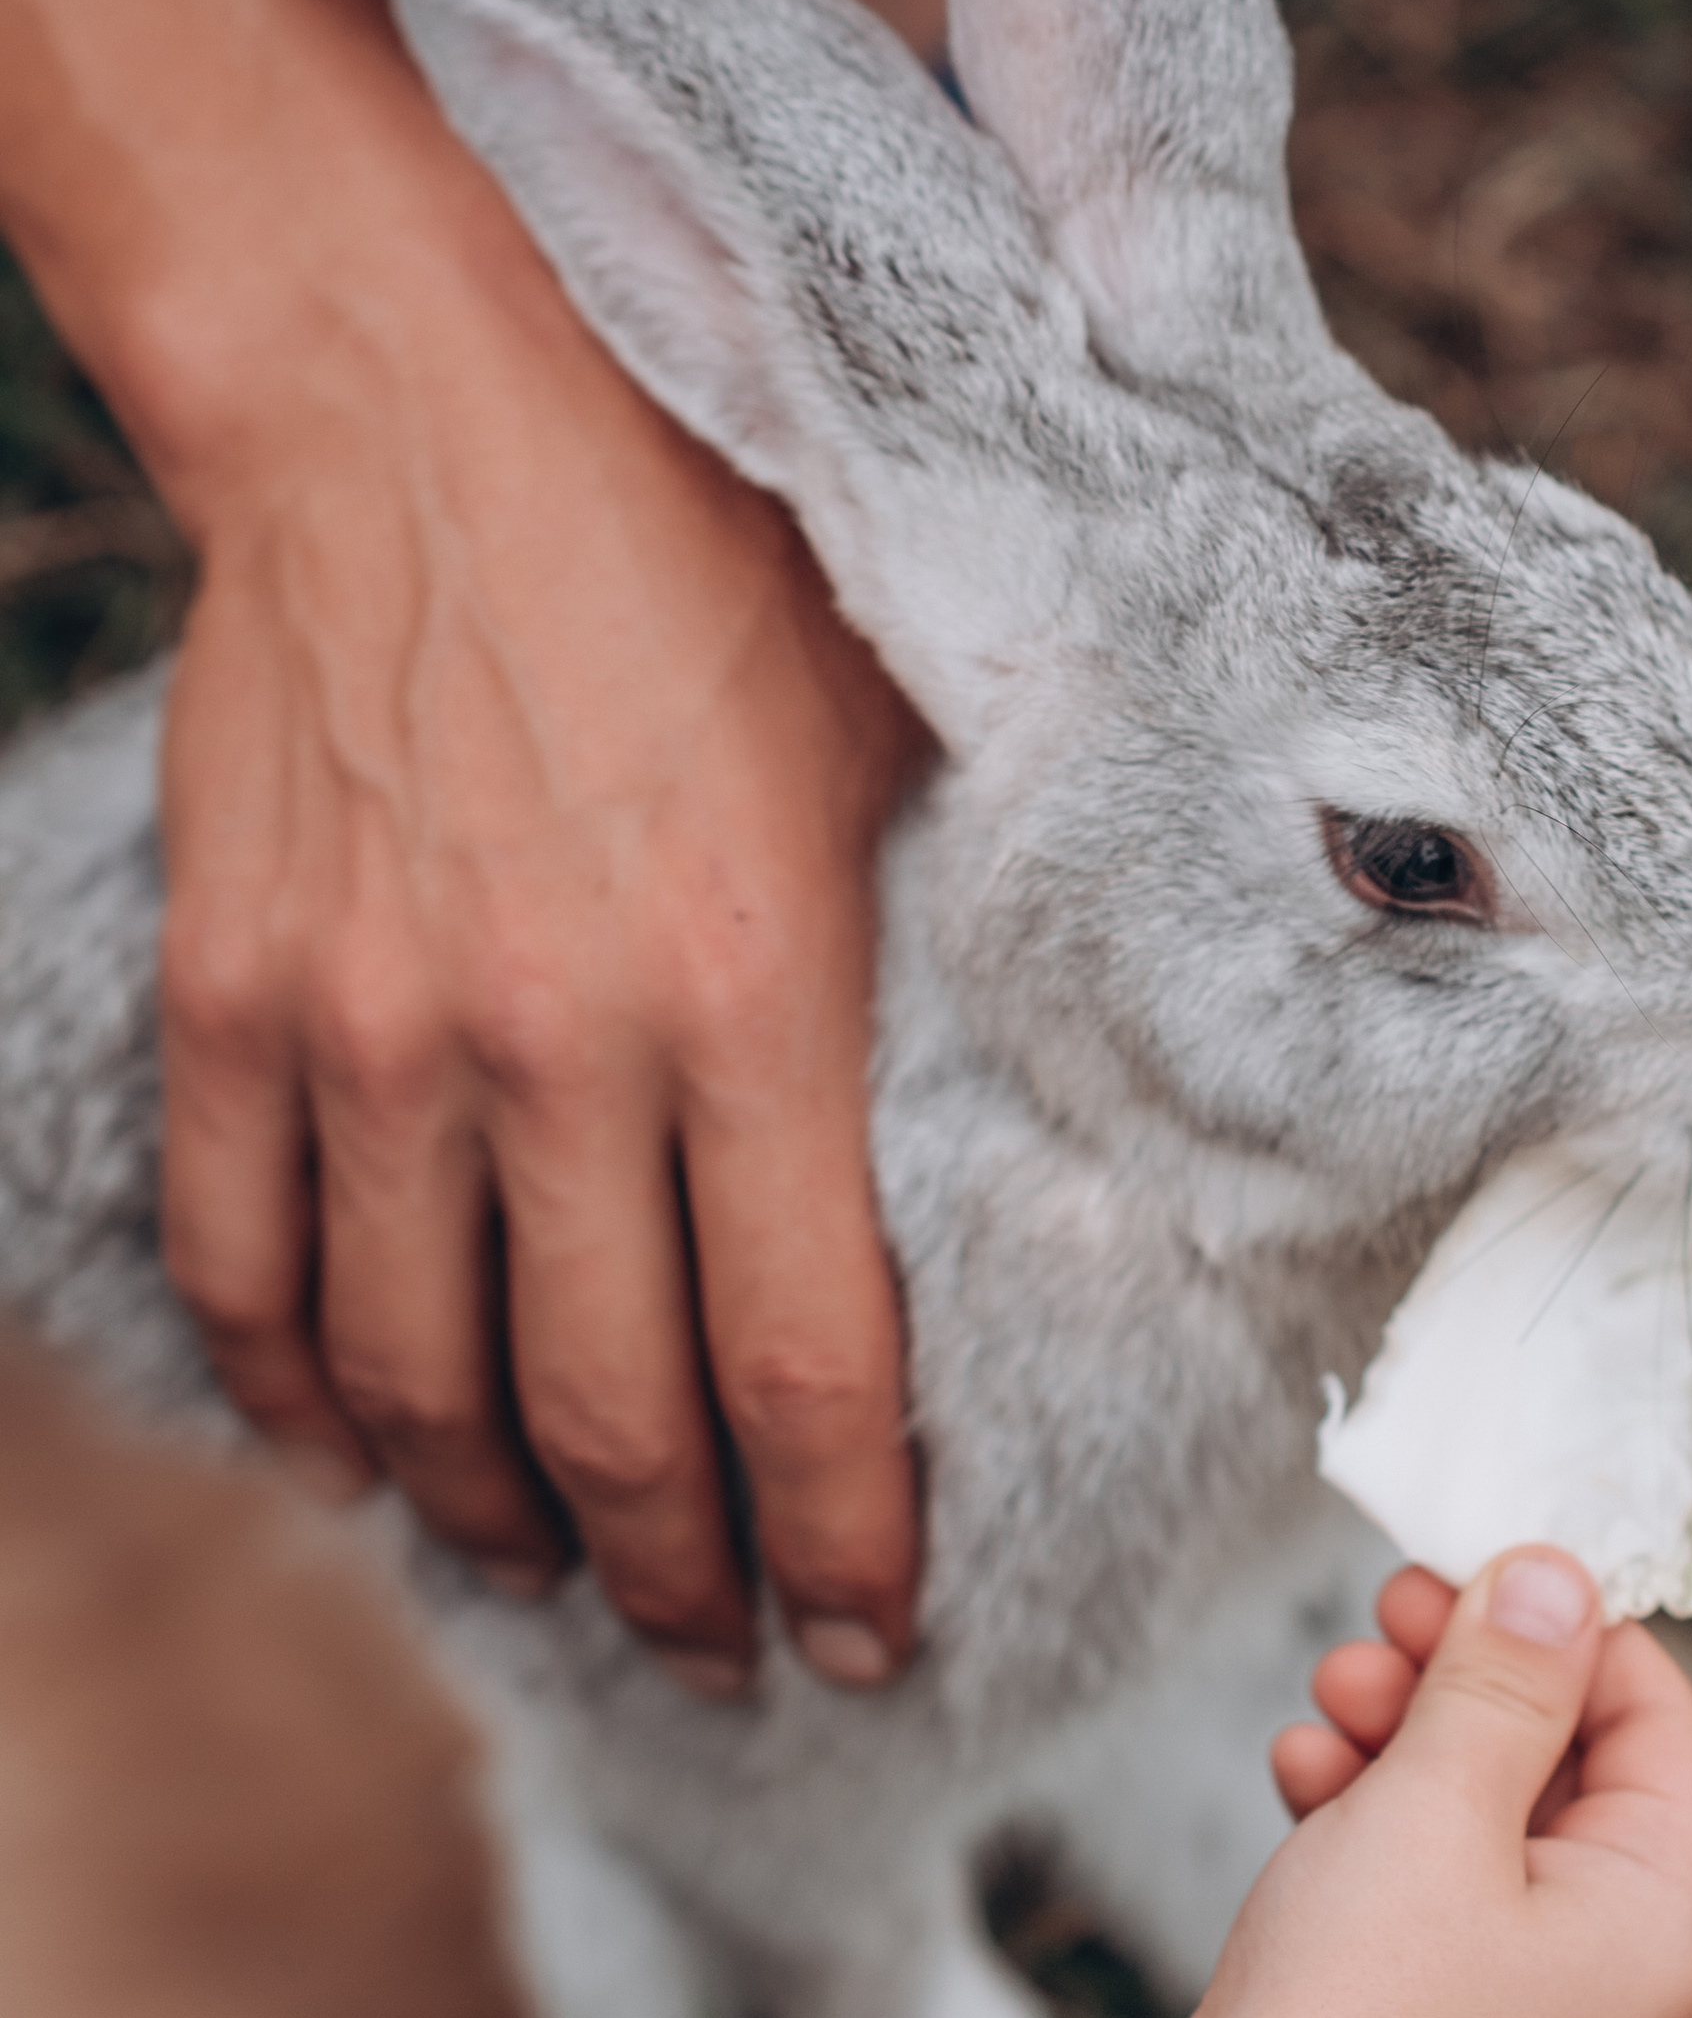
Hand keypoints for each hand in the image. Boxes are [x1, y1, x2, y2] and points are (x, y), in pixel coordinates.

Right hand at [150, 125, 927, 1695]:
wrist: (424, 362)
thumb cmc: (716, 527)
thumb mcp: (914, 719)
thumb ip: (983, 933)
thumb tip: (1128, 1087)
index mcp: (755, 992)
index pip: (804, 1368)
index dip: (842, 1540)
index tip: (873, 1637)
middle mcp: (553, 1047)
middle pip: (611, 1419)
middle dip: (681, 1576)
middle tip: (727, 1655)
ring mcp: (368, 1031)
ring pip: (422, 1379)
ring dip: (493, 1518)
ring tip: (552, 1577)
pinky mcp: (237, 987)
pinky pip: (247, 1262)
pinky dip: (300, 1391)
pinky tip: (355, 1452)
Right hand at [1112, 1552, 1691, 2017]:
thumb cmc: (1350, 2008)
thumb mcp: (1433, 1801)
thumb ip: (1506, 1677)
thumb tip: (1561, 1572)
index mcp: (1674, 1928)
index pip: (1664, 1722)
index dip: (1570, 1626)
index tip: (1474, 1560)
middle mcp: (1637, 1986)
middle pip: (1575, 1772)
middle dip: (1467, 1681)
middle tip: (1382, 1608)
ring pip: (1497, 1827)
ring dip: (1410, 1742)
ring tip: (1323, 1693)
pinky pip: (1447, 1898)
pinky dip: (1381, 1827)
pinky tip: (1301, 1777)